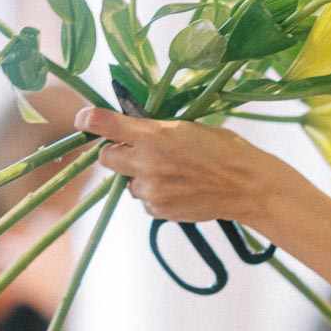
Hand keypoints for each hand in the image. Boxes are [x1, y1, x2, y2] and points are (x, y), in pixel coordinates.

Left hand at [81, 107, 281, 225]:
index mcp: (155, 134)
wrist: (247, 186)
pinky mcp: (158, 210)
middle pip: (106, 157)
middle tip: (138, 150)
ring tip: (171, 172)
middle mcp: (146, 162)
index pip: (106, 124)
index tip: (82, 120)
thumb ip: (156, 129)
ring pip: (127, 182)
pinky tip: (178, 188)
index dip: (90, 120)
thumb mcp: (188, 127)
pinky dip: (154, 195)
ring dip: (139, 176)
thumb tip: (132, 129)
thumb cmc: (224, 150)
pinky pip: (144, 200)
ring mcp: (151, 189)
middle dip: (117, 152)